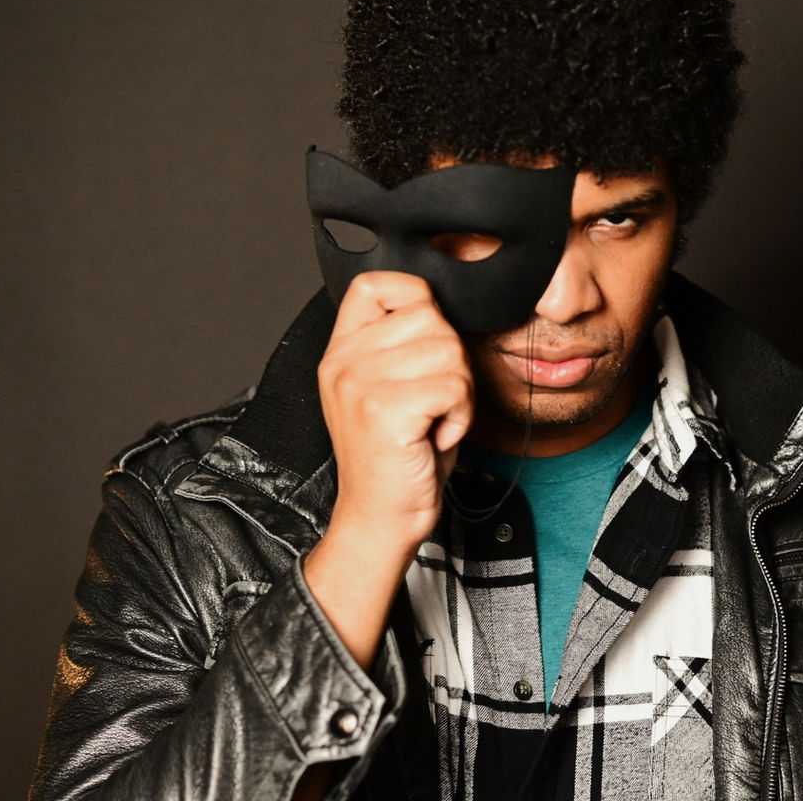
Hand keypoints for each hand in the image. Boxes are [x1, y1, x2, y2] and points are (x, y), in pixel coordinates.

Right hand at [317, 270, 473, 554]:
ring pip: (448, 350)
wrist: (380, 517)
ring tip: (434, 420)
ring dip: (460, 390)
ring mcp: (359, 384)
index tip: (426, 341)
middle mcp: (343, 362)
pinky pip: (454, 386)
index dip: (415, 298)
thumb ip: (403, 344)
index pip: (375, 284)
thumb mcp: (390, 389)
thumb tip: (441, 309)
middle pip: (430, 316)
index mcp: (341, 351)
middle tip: (435, 401)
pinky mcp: (383, 410)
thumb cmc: (399, 455)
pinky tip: (436, 436)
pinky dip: (460, 415)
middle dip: (452, 359)